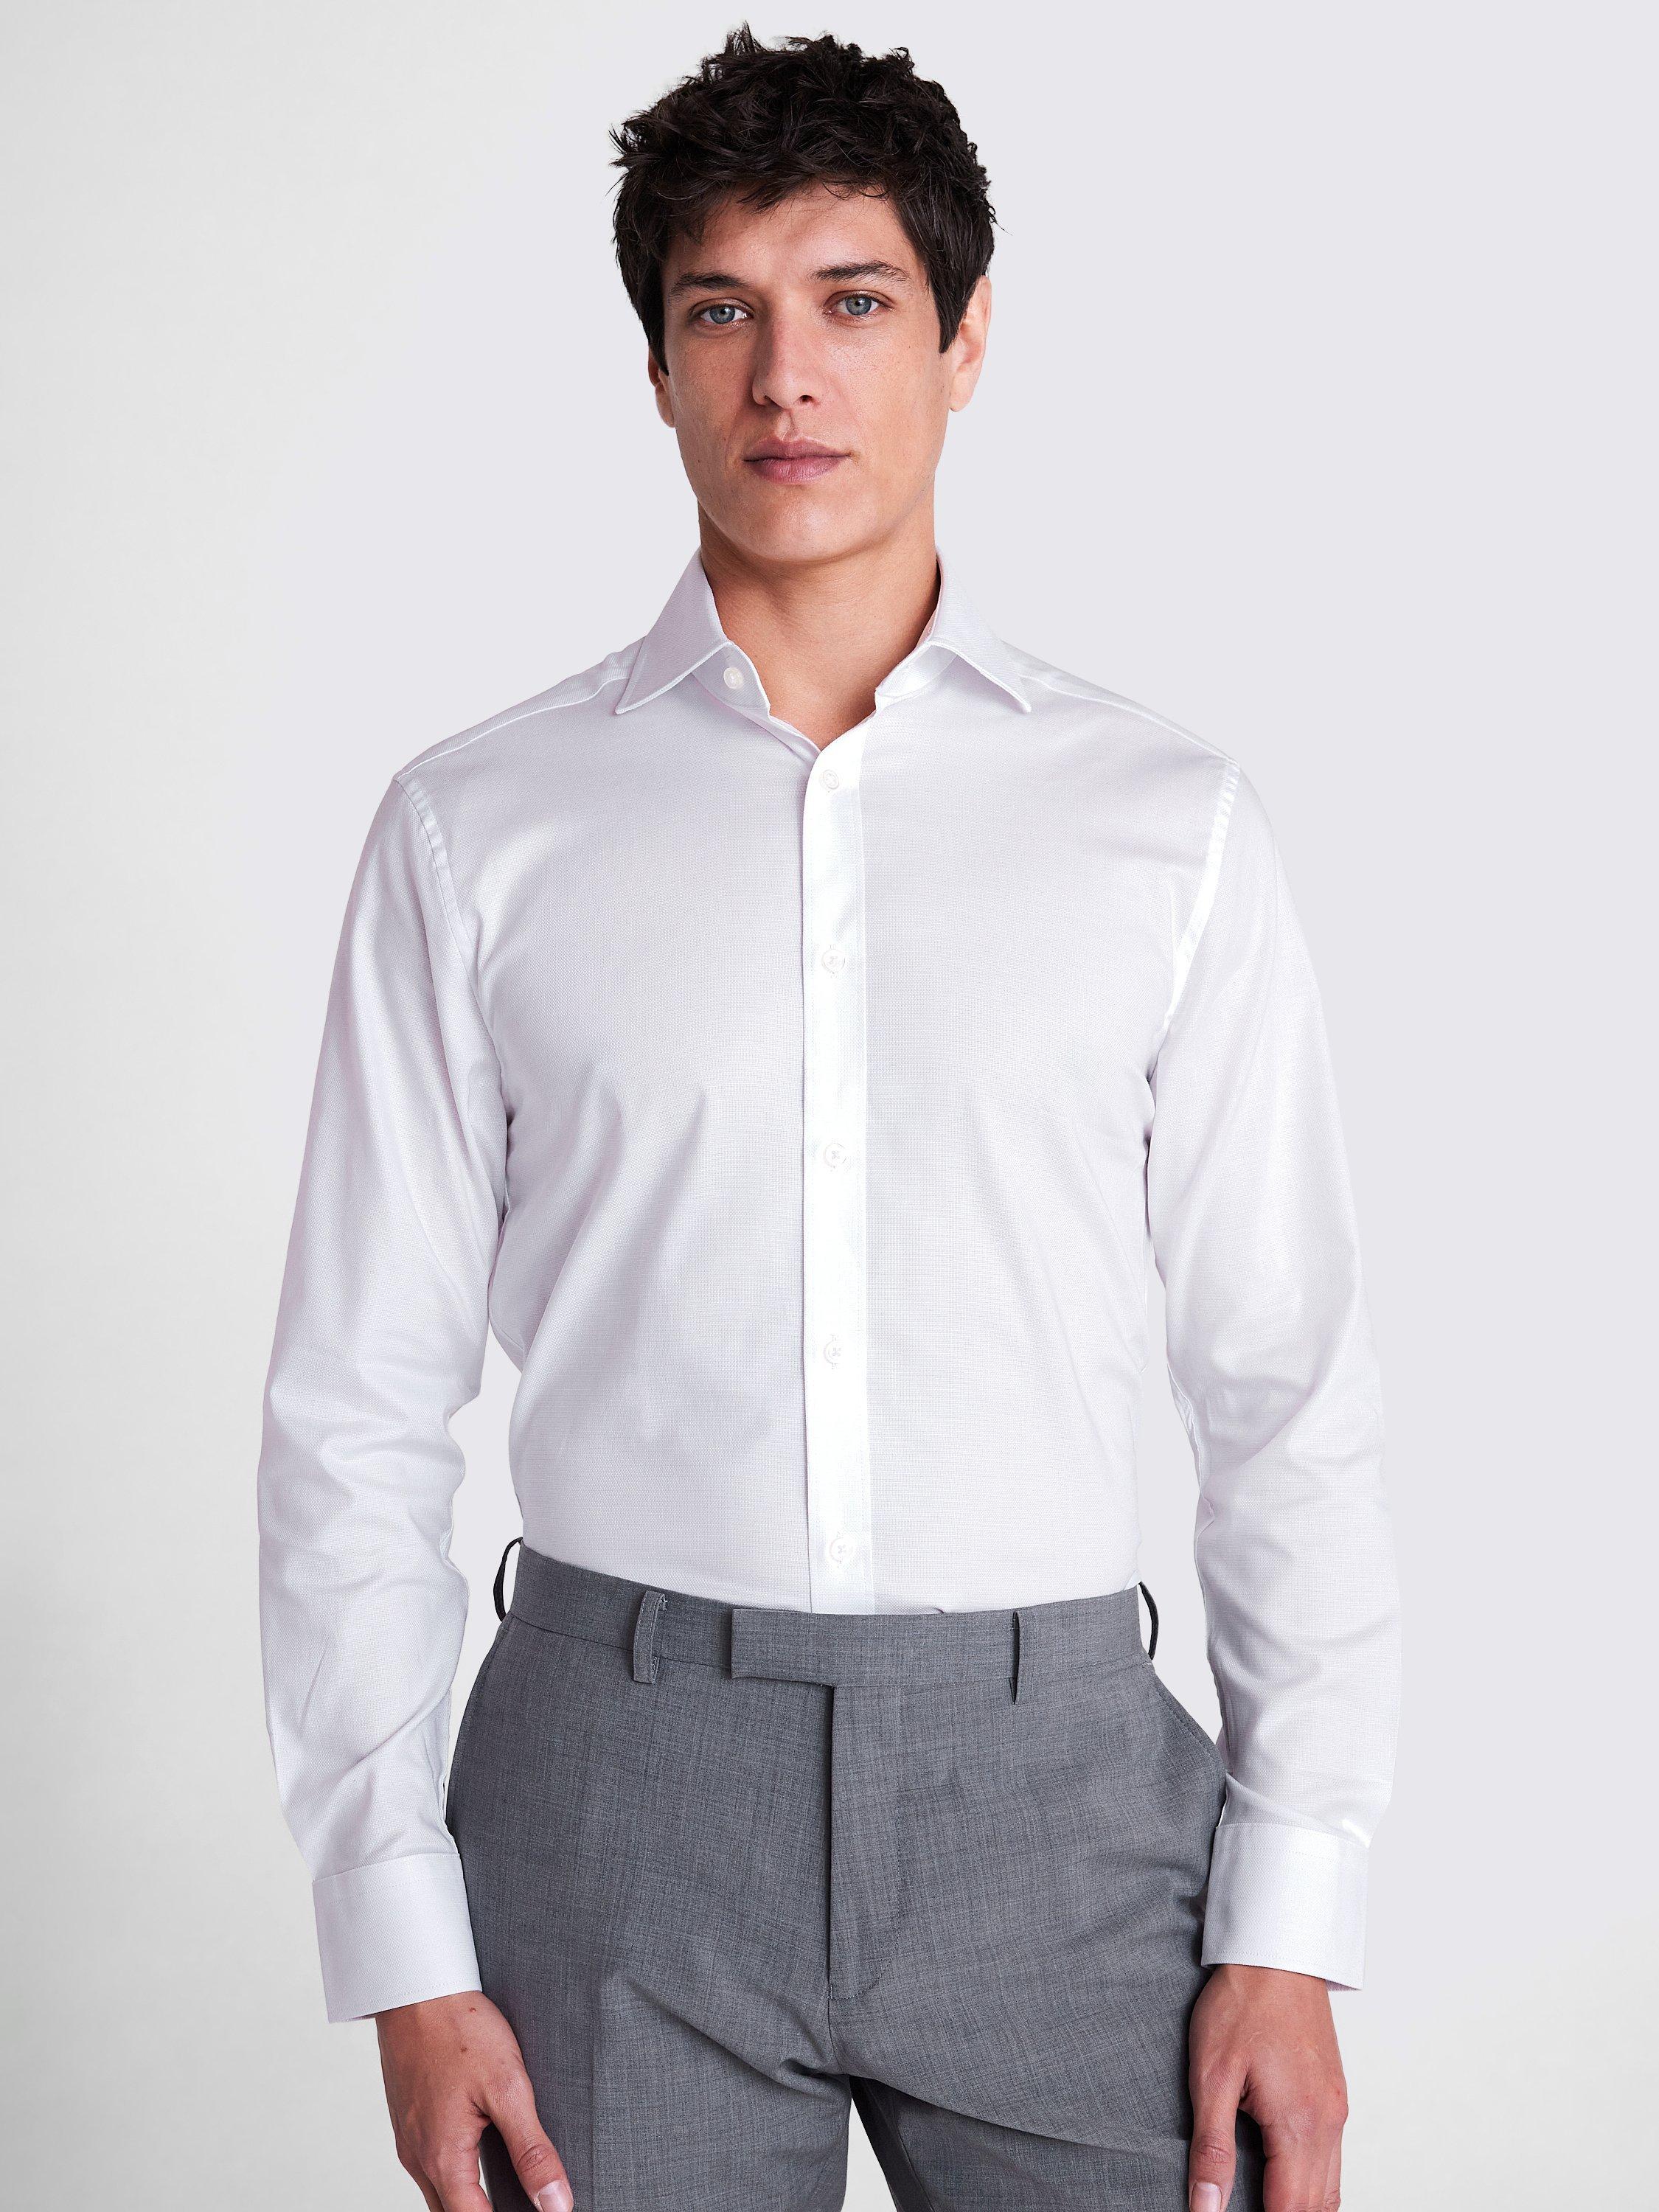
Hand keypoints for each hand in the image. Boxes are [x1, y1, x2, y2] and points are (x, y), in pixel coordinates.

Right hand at [376, 1990, 574, 2210]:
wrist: (415, 1988)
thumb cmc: (459, 2029)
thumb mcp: (509, 2087)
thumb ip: (532, 2150)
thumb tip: (556, 2203)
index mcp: (443, 2158)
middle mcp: (419, 2158)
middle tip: (525, 2201)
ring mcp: (409, 2140)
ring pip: (439, 2194)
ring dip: (470, 2200)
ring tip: (507, 2191)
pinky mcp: (408, 2121)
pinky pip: (431, 2166)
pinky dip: (456, 2176)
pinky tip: (480, 2157)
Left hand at [1186, 1963, 1346, 2211]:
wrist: (1277, 1954)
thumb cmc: (1243, 2004)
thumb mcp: (1211, 2074)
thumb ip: (1212, 2147)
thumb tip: (1207, 2207)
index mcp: (1298, 2123)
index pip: (1289, 2210)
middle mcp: (1327, 2123)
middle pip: (1314, 2207)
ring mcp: (1337, 2110)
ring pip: (1330, 2189)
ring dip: (1302, 2207)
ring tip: (1267, 2204)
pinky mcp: (1336, 2096)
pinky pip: (1334, 2161)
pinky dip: (1314, 2184)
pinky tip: (1289, 2182)